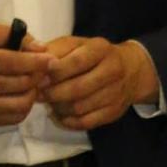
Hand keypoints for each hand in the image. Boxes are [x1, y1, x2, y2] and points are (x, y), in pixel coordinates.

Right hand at [0, 21, 52, 125]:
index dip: (37, 62)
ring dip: (33, 93)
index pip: (13, 63)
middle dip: (37, 75)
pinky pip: (14, 117)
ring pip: (21, 104)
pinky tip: (21, 94)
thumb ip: (12, 35)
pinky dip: (24, 106)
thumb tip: (40, 48)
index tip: (52, 59)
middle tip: (43, 69)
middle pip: (20, 83)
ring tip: (32, 82)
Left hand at [38, 36, 158, 131]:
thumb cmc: (93, 55)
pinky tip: (60, 114)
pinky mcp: (114, 112)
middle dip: (53, 93)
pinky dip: (68, 121)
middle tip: (39, 93)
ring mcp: (115, 93)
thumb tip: (35, 58)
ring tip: (49, 102)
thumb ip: (55, 49)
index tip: (39, 76)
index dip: (55, 71)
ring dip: (59, 107)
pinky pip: (86, 122)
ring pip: (80, 107)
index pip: (76, 62)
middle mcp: (112, 70)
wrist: (130, 69)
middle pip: (78, 88)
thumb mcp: (76, 44)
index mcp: (100, 49)